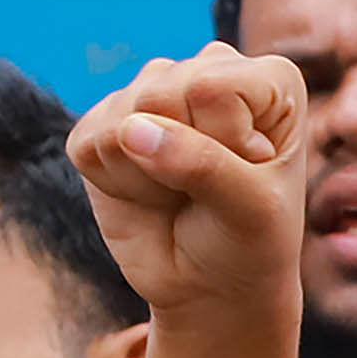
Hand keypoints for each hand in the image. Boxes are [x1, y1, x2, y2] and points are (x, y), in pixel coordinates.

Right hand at [71, 46, 311, 348]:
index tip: (251, 174)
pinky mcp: (103, 125)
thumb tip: (131, 130)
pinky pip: (89, 145)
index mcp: (267, 79)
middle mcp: (207, 70)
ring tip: (180, 191)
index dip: (225, 143)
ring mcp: (152, 93)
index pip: (212, 88)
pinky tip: (147, 193)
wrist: (212, 287)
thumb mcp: (251, 210)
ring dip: (147, 175)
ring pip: (120, 117)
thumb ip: (204, 165)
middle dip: (182, 160)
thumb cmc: (250, 242)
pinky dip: (115, 183)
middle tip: (209, 190)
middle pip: (159, 95)